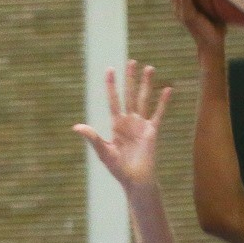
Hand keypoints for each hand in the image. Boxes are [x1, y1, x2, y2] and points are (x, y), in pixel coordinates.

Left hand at [74, 62, 170, 189]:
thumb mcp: (104, 152)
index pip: (113, 100)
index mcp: (116, 125)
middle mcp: (129, 121)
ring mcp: (142, 125)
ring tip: (149, 68)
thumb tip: (77, 127)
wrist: (136, 180)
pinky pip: (158, 113)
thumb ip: (93, 137)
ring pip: (143, 99)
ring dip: (146, 84)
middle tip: (131, 61)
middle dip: (130, 78)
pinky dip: (163, 102)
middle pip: (129, 94)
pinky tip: (167, 89)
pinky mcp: (152, 131)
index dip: (111, 85)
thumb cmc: (119, 169)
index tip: (110, 70)